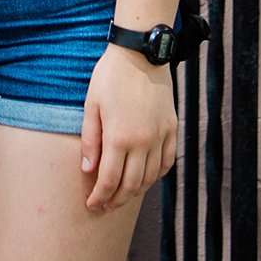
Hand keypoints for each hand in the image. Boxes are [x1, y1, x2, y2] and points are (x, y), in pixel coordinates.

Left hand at [81, 46, 176, 211]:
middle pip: (132, 185)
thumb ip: (91, 141)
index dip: (100, 197)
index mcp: (119, 138)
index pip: (110, 181)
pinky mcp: (172, 129)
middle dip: (117, 200)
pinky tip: (147, 178)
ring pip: (151, 177)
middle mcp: (142, 142)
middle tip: (106, 206)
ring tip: (124, 195)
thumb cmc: (110, 77)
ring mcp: (160, 136)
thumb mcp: (92, 106)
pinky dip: (157, 175)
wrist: (141, 54)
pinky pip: (167, 161)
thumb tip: (88, 170)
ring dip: (137, 191)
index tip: (92, 205)